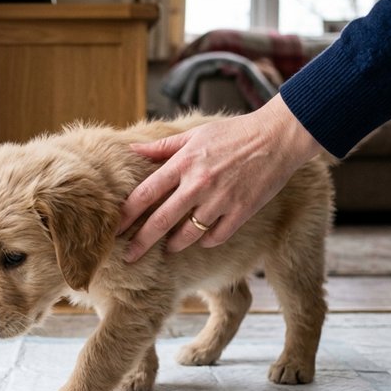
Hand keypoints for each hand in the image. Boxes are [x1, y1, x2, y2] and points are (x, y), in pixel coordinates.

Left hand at [118, 94, 323, 262]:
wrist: (277, 137)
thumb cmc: (234, 133)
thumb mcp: (195, 135)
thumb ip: (163, 147)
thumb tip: (133, 150)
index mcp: (184, 163)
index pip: (146, 193)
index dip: (127, 214)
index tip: (113, 228)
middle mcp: (199, 183)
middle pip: (161, 221)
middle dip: (140, 242)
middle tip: (127, 256)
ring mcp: (221, 200)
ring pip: (188, 234)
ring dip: (173, 245)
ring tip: (166, 249)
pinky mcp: (241, 212)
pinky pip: (216, 237)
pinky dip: (205, 242)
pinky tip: (200, 241)